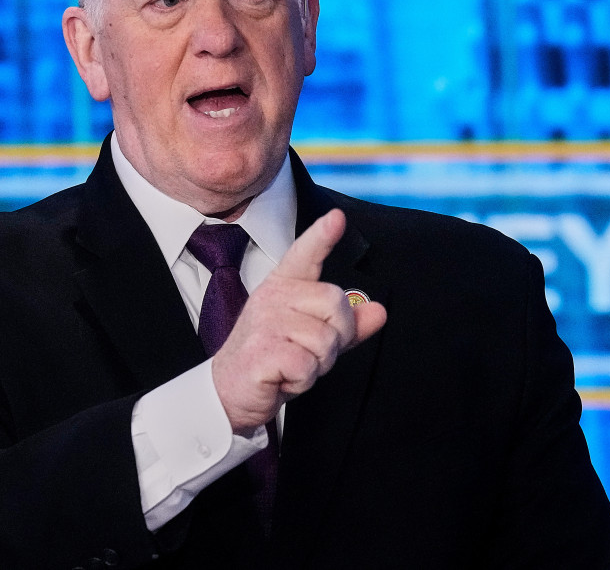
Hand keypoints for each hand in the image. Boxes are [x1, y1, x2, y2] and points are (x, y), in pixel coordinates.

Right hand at [211, 209, 386, 432]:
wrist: (230, 392)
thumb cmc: (274, 360)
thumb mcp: (314, 338)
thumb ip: (347, 324)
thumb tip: (379, 311)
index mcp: (284, 287)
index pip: (304, 255)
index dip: (321, 236)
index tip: (337, 218)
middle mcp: (272, 297)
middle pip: (336, 302)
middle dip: (337, 336)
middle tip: (311, 352)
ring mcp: (264, 322)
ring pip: (326, 339)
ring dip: (319, 364)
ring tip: (293, 366)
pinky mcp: (261, 351)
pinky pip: (308, 364)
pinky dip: (303, 380)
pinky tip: (283, 378)